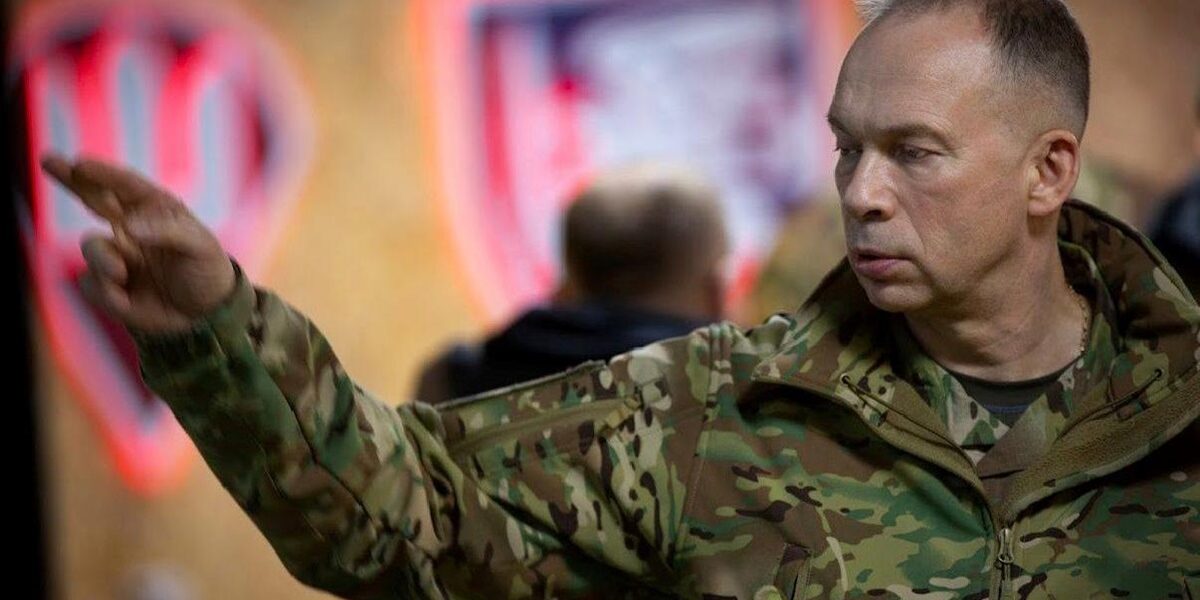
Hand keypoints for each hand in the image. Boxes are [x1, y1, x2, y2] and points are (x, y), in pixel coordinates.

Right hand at [41, 154, 236, 332]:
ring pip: (90, 248)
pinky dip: (106, 293)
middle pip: (93, 197)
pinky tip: (127, 300)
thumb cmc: (206, 271)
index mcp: (155, 211)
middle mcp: (131, 228)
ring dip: (102, 260)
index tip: (80, 164)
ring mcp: (117, 257)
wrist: (206, 315)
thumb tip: (128, 225)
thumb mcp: (200, 246)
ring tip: (122, 274)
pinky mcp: (108, 287)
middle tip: (49, 159)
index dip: (102, 174)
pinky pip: (91, 284)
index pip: (125, 186)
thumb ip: (167, 231)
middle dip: (70, 179)